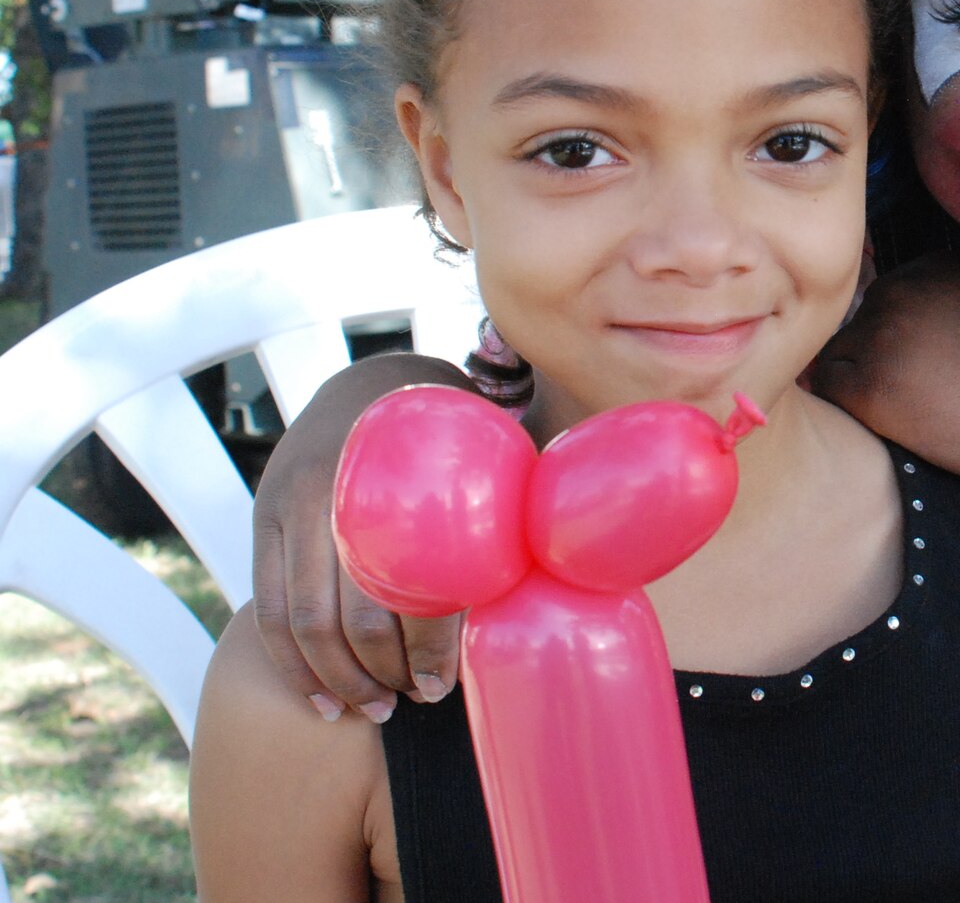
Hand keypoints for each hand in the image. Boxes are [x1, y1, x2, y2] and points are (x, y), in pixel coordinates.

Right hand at [251, 353, 471, 720]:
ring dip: (337, 679)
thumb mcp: (484, 450)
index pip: (414, 582)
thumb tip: (565, 572)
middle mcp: (334, 487)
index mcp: (399, 472)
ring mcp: (287, 502)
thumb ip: (507, 509)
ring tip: (372, 710)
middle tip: (413, 703)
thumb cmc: (451, 432)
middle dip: (382, 672)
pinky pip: (267, 610)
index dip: (430, 645)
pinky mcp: (263, 519)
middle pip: (353, 612)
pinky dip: (292, 665)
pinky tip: (320, 700)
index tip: (445, 687)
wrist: (372, 380)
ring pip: (303, 621)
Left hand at [812, 252, 959, 496]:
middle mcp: (901, 289)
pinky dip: (853, 413)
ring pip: (840, 359)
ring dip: (862, 387)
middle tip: (917, 400)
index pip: (886, 299)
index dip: (900, 340)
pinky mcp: (873, 390)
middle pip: (858, 326)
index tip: (927, 370)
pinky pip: (831, 396)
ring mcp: (882, 337)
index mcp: (935, 266)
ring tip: (908, 418)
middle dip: (877, 360)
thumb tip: (944, 330)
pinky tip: (893, 430)